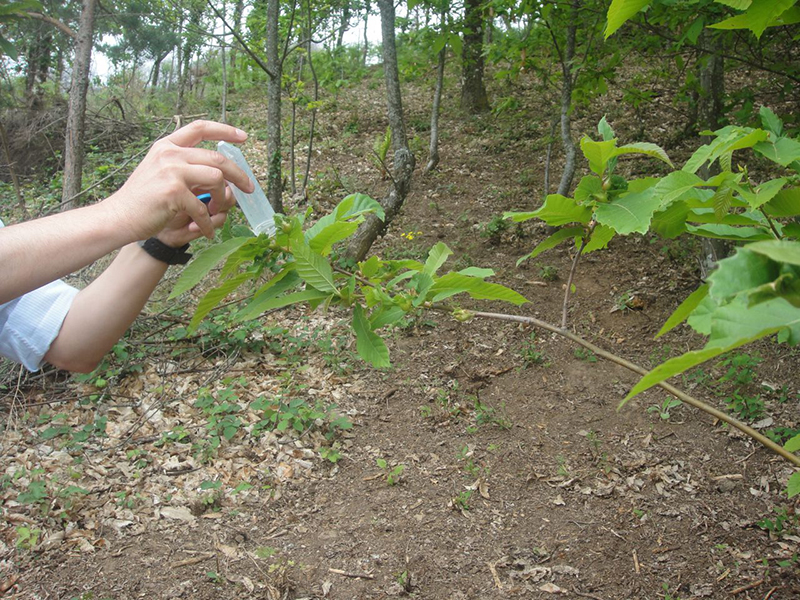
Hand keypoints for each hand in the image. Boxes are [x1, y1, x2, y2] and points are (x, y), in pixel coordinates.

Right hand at [105, 120, 254, 242]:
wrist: (119, 217)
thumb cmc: (143, 200)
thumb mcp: (162, 173)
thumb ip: (187, 168)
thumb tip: (221, 175)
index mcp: (167, 146)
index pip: (200, 128)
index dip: (224, 130)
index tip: (243, 136)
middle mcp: (169, 154)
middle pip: (217, 158)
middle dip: (238, 174)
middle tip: (249, 187)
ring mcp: (171, 171)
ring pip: (216, 178)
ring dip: (222, 198)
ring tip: (217, 211)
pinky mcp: (173, 192)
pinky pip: (203, 207)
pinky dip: (207, 222)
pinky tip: (206, 231)